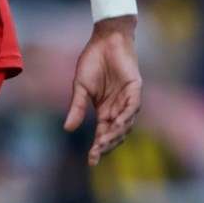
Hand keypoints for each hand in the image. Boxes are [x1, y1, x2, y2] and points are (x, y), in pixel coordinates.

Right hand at [64, 20, 142, 165]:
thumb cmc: (92, 62)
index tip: (90, 161)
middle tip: (96, 153)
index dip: (98, 147)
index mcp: (105, 110)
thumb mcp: (80, 87)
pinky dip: (125, 116)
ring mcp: (128, 100)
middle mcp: (118, 108)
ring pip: (125, 123)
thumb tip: (68, 129)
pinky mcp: (135, 89)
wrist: (104, 41)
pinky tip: (116, 124)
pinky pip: (132, 107)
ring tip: (103, 142)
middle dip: (106, 144)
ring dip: (115, 134)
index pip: (102, 133)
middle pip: (115, 133)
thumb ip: (77, 107)